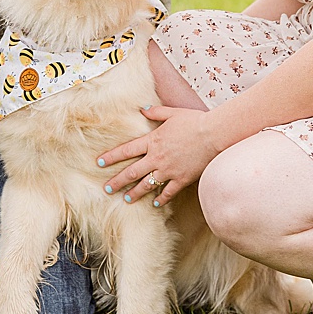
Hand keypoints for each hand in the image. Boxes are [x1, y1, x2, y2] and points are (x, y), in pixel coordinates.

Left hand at [96, 106, 222, 207]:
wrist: (213, 134)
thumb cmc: (194, 121)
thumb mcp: (172, 113)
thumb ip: (156, 112)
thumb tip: (143, 109)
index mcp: (152, 141)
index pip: (126, 151)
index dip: (111, 157)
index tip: (99, 162)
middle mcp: (157, 158)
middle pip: (132, 172)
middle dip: (117, 181)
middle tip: (107, 188)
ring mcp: (168, 170)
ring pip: (146, 185)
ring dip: (134, 193)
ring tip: (126, 199)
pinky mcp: (181, 179)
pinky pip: (168, 193)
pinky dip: (161, 199)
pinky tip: (155, 204)